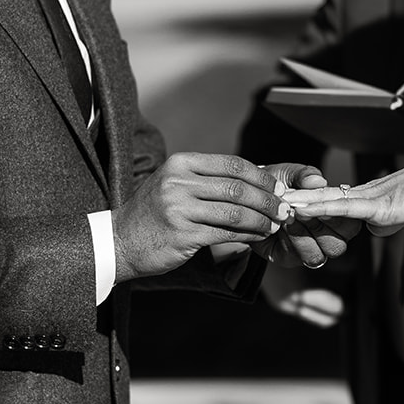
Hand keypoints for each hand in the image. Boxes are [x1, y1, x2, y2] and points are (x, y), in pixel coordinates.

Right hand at [113, 153, 288, 281]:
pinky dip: (248, 236)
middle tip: (283, 210)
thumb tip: (256, 182)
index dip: (261, 176)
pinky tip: (258, 237)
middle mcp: (179, 182)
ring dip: (262, 220)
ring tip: (275, 225)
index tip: (277, 188)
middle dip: (267, 200)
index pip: (232, 164)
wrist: (120, 240)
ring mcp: (179, 208)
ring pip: (235, 212)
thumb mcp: (175, 184)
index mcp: (181, 163)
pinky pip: (226, 233)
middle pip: (238, 188)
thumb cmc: (154, 213)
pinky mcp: (183, 234)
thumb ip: (208, 179)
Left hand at [250, 163, 363, 268]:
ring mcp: (307, 249)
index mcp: (333, 216)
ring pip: (319, 255)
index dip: (339, 215)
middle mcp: (324, 236)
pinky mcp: (288, 258)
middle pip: (338, 246)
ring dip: (304, 234)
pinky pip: (297, 257)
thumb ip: (304, 175)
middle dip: (321, 227)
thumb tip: (318, 180)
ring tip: (289, 215)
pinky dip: (291, 241)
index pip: (350, 223)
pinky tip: (280, 225)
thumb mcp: (289, 173)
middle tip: (302, 209)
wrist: (246, 196)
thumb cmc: (274, 184)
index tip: (323, 200)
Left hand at [285, 156, 403, 235]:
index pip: (333, 200)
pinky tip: (300, 208)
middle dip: (299, 199)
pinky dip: (318, 208)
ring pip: (326, 200)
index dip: (311, 201)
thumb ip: (383, 222)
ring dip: (301, 202)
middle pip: (324, 197)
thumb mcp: (399, 216)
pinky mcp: (375, 206)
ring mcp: (367, 199)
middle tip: (276, 198)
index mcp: (367, 197)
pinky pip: (341, 207)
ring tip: (280, 201)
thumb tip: (374, 229)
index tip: (290, 203)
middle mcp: (363, 195)